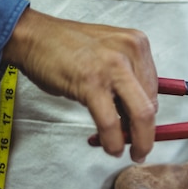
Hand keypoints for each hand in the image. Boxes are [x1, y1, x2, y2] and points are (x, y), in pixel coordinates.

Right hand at [3, 8, 157, 161]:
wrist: (33, 36)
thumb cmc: (67, 47)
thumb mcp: (109, 54)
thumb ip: (127, 79)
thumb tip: (136, 115)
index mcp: (137, 44)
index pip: (154, 89)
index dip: (149, 115)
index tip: (142, 129)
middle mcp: (130, 52)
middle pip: (152, 104)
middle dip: (148, 133)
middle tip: (142, 149)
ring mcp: (112, 67)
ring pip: (139, 115)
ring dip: (138, 141)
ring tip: (129, 152)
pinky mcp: (92, 82)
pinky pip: (110, 121)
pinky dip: (113, 140)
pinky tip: (111, 148)